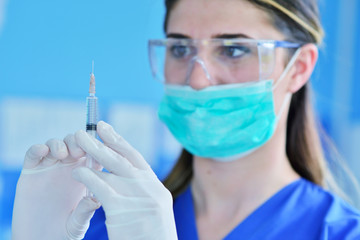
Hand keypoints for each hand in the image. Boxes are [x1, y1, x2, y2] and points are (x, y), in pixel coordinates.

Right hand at [12, 134, 100, 239]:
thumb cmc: (64, 233)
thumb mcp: (78, 223)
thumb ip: (85, 211)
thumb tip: (95, 200)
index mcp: (86, 176)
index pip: (94, 154)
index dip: (97, 148)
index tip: (100, 146)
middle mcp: (69, 168)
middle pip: (76, 144)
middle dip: (78, 142)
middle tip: (79, 151)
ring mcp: (50, 168)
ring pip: (56, 144)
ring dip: (60, 144)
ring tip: (62, 154)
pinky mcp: (30, 171)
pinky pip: (33, 154)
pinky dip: (38, 149)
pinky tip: (43, 151)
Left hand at [73, 121, 177, 239]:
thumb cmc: (152, 237)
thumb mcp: (152, 209)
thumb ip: (140, 191)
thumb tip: (122, 176)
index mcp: (156, 187)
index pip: (135, 158)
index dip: (119, 142)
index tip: (106, 129)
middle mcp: (148, 187)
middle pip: (123, 158)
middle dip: (104, 141)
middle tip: (89, 128)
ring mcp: (136, 196)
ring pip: (111, 168)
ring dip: (93, 152)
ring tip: (77, 141)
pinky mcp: (120, 207)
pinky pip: (100, 186)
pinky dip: (88, 176)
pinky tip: (77, 171)